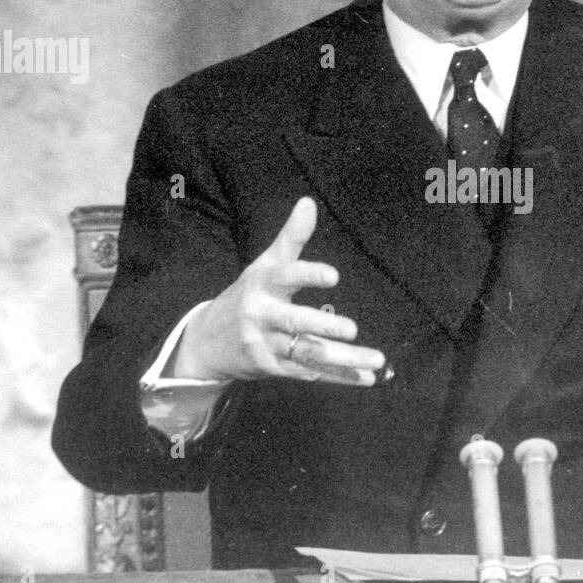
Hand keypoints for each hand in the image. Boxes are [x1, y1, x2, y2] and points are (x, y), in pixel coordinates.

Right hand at [172, 197, 385, 384]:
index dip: (308, 276)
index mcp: (263, 285)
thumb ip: (291, 238)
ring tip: (376, 362)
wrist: (207, 342)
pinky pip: (311, 373)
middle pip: (295, 322)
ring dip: (344, 361)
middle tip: (352, 329)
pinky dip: (340, 378)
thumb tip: (308, 202)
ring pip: (308, 354)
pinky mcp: (274, 369)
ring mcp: (267, 346)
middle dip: (323, 326)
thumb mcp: (265, 265)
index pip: (286, 277)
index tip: (334, 276)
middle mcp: (263, 316)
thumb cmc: (247, 295)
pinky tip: (367, 380)